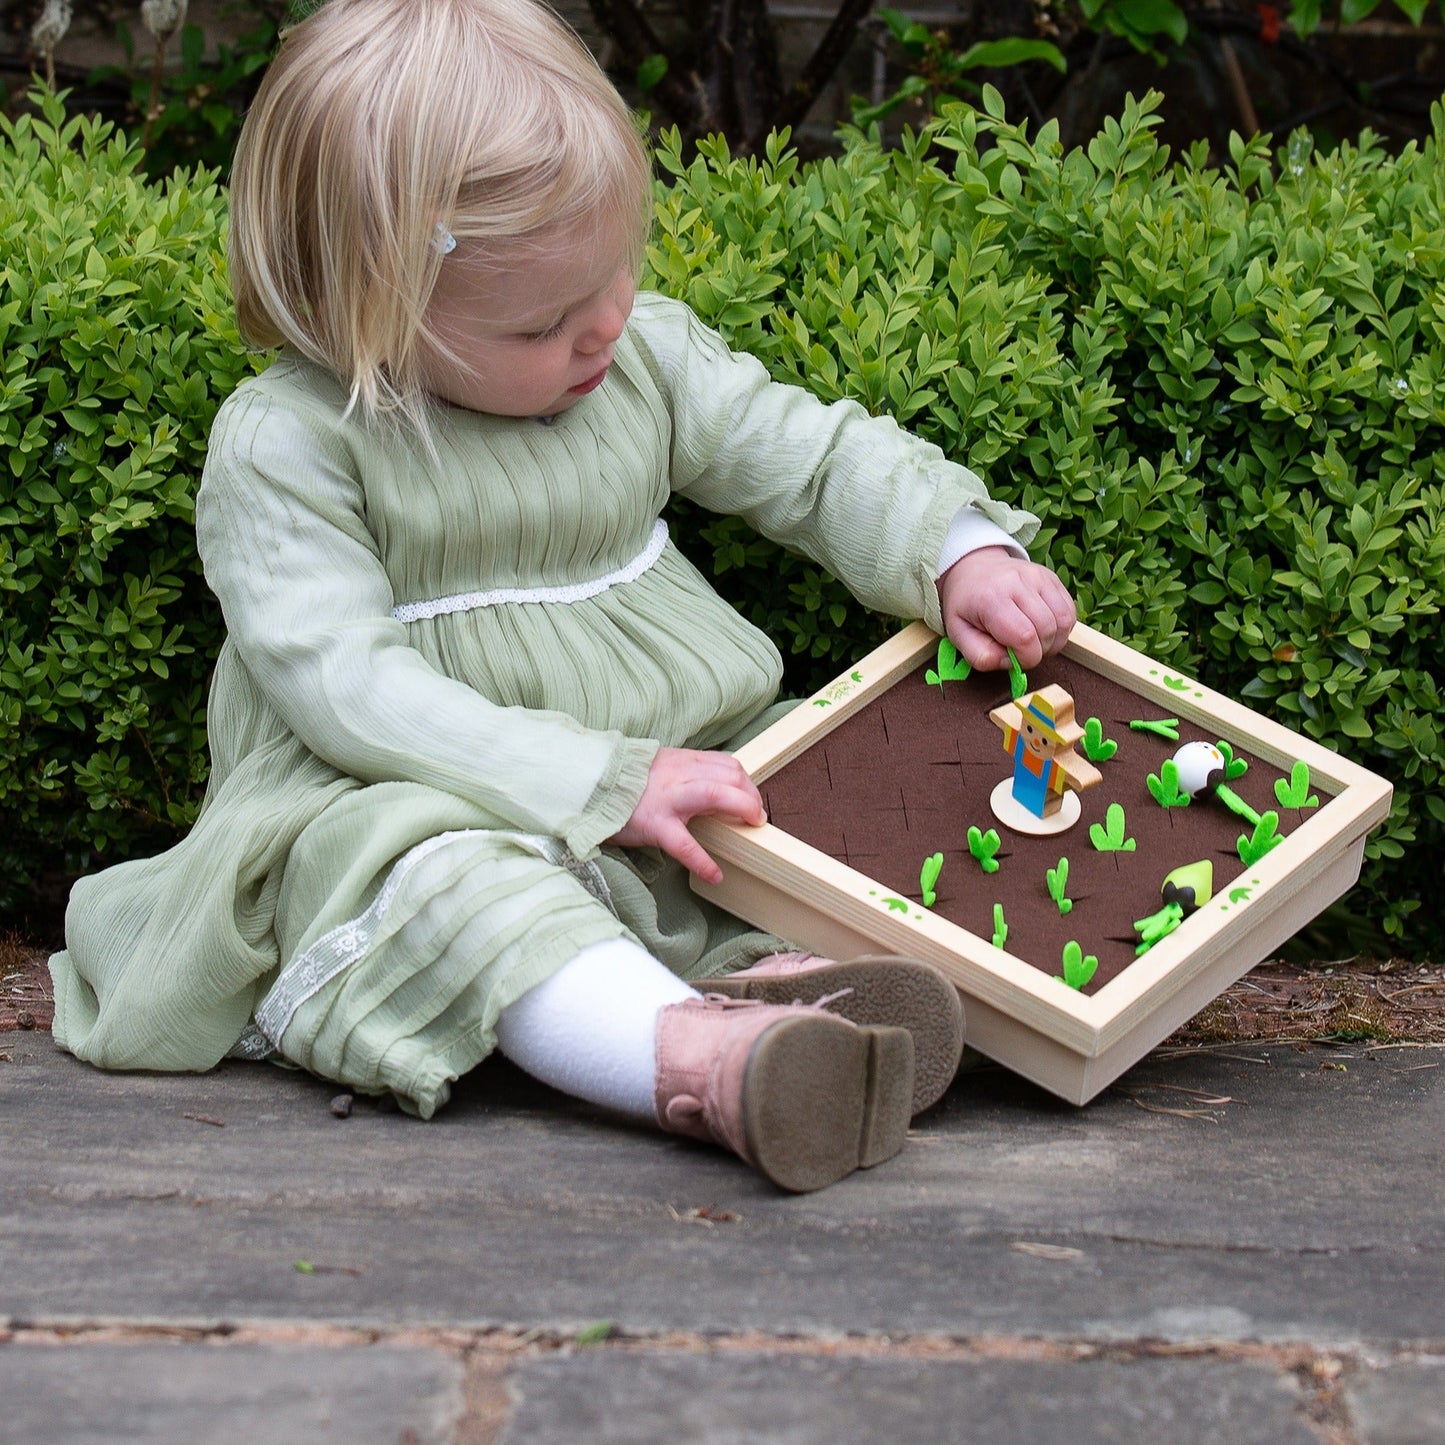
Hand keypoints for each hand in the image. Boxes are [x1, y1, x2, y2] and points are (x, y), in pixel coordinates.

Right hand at [608, 746, 765, 883]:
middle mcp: (680, 775)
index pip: (728, 764)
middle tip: (755, 817)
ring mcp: (669, 799)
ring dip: (742, 810)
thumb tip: (708, 789)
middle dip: (752, 796)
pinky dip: (703, 861)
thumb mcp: (657, 769)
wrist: (586, 785)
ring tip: (749, 831)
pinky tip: (714, 875)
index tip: (750, 799)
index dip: (746, 782)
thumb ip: (683, 775)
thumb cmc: (620, 784)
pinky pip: (685, 844)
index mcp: (682, 762)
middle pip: (732, 775)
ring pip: (717, 795)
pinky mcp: (654, 823)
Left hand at [937, 546, 1075, 670]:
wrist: (973, 569)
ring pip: (1063, 621)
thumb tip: (1011, 663)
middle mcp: (1018, 582)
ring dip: (1054, 641)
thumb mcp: (958, 634)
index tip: (1015, 660)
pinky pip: (1069, 610)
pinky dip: (1061, 628)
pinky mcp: (1051, 577)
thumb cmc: (966, 605)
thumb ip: (981, 655)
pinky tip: (1044, 629)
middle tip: (1023, 651)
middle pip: (1047, 630)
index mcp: (991, 598)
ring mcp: (1038, 577)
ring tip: (1035, 642)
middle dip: (1040, 651)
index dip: (1026, 658)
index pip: (1024, 638)